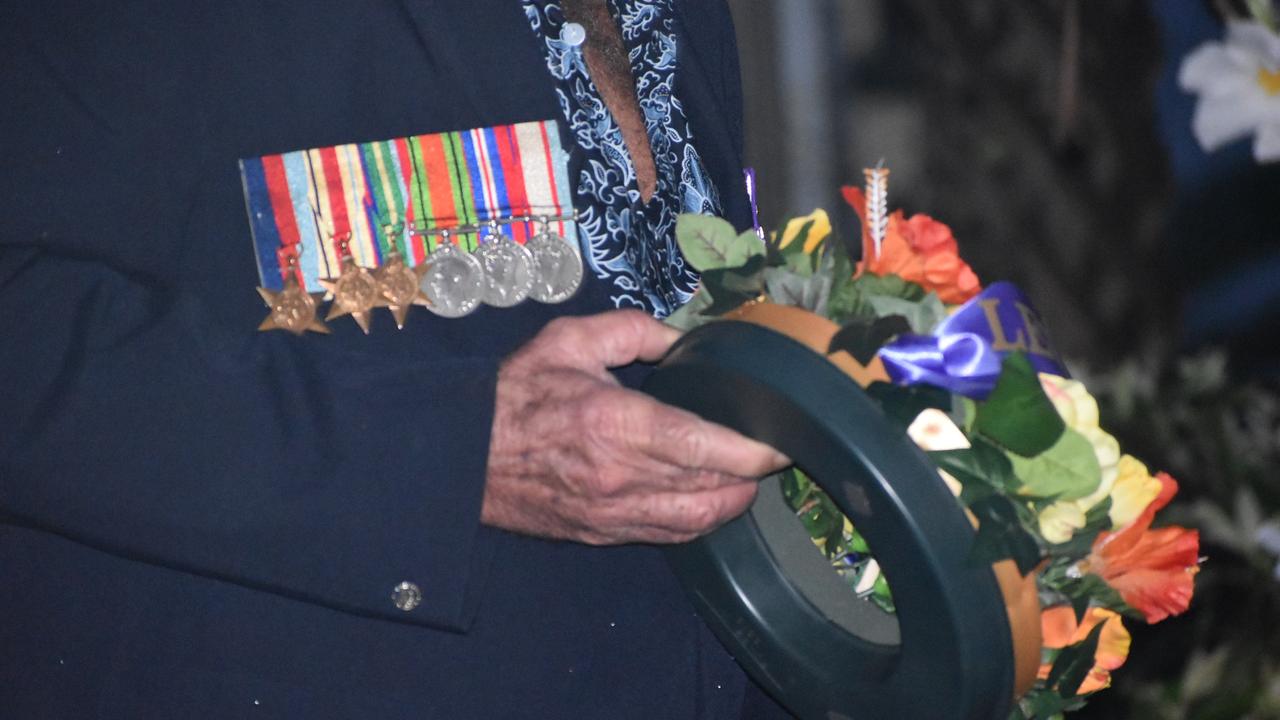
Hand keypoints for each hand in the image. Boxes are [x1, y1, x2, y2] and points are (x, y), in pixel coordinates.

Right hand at [483, 310, 788, 544]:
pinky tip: (708, 504)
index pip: (706, 447)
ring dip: (730, 503)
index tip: (781, 443)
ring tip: (746, 480)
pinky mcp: (601, 533)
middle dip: (751, 475)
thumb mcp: (569, 340)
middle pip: (710, 487)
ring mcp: (611, 512)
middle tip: (772, 453)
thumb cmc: (513, 395)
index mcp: (616, 422)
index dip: (754, 452)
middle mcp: (620, 475)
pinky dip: (697, 522)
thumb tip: (682, 338)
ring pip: (695, 520)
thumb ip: (633, 331)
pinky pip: (666, 536)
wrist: (461, 456)